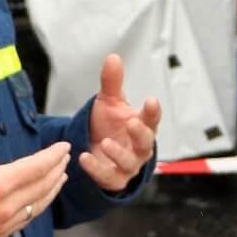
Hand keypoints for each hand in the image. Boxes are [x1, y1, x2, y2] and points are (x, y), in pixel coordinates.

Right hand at [0, 85, 69, 236]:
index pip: (37, 167)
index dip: (53, 156)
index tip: (64, 147)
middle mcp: (5, 207)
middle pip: (42, 186)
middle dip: (56, 171)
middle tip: (65, 159)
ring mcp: (1, 226)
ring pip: (37, 207)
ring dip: (51, 191)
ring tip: (60, 179)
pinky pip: (25, 222)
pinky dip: (36, 208)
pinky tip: (37, 203)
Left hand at [81, 54, 160, 192]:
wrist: (93, 148)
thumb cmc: (108, 125)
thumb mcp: (109, 102)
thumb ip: (112, 83)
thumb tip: (113, 57)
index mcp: (141, 126)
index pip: (152, 119)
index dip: (152, 111)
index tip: (150, 100)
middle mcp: (138, 148)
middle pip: (146, 143)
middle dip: (140, 133)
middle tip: (132, 122)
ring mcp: (127, 165)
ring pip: (129, 162)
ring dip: (118, 153)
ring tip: (106, 143)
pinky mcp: (113, 179)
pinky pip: (107, 176)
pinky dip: (96, 168)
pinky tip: (84, 157)